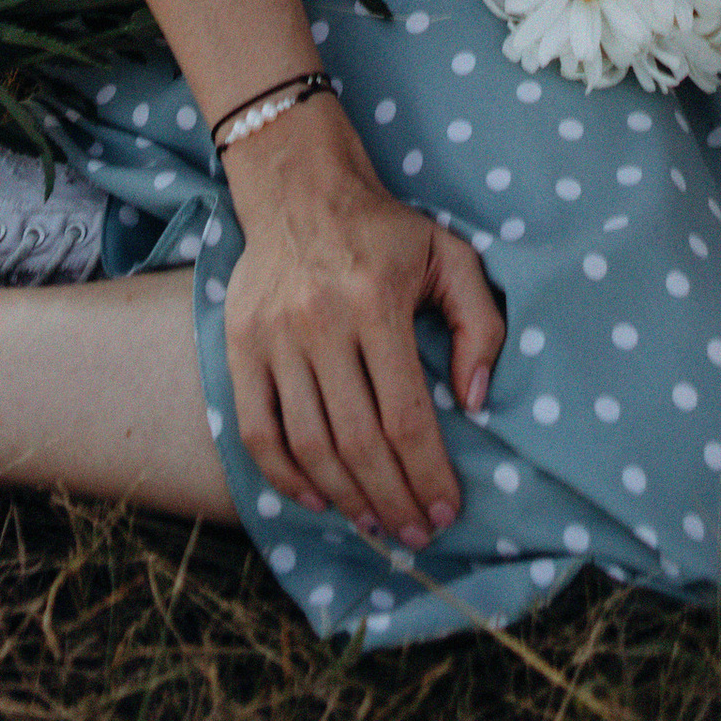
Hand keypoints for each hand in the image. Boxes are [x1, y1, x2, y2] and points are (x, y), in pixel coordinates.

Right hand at [220, 100, 505, 548]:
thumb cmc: (386, 232)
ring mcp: (274, 337)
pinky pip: (257, 431)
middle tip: (417, 533)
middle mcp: (321, 322)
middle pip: (357, 441)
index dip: (428, 474)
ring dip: (346, 498)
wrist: (300, 187)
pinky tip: (319, 498)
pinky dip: (285, 476)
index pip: (405, 415)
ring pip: (309, 444)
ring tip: (378, 522)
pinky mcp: (240, 346)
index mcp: (377, 302)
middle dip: (393, 499)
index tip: (447, 510)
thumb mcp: (451, 256)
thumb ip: (480, 323)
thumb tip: (474, 400)